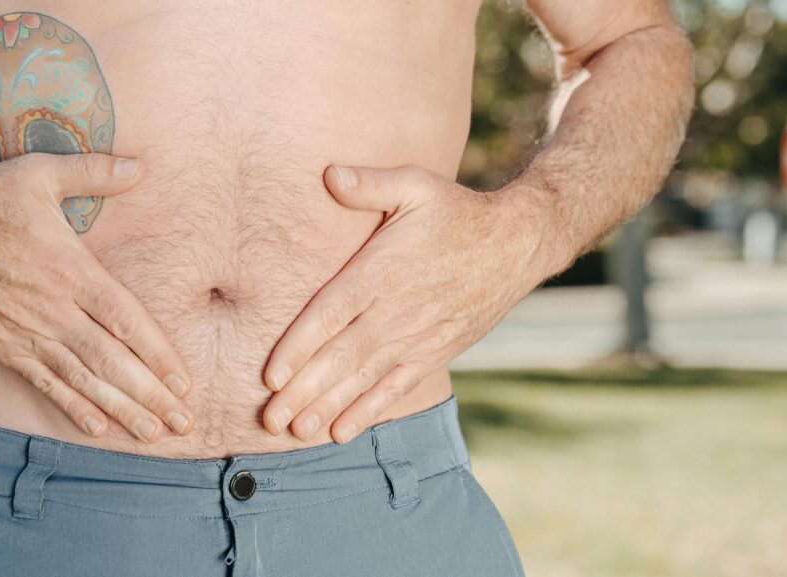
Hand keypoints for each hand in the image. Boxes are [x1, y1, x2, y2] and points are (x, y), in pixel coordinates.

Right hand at [0, 152, 194, 442]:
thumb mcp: (42, 173)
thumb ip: (94, 172)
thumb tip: (139, 165)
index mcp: (71, 271)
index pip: (126, 322)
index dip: (158, 355)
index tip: (184, 383)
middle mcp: (54, 309)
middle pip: (112, 362)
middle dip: (150, 396)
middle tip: (183, 423)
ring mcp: (28, 332)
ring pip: (82, 379)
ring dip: (120, 410)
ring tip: (152, 434)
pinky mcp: (4, 346)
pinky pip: (43, 382)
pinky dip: (72, 406)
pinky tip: (97, 428)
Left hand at [262, 164, 547, 443]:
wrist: (517, 243)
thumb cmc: (456, 211)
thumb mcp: (415, 185)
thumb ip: (371, 184)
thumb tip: (330, 174)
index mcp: (381, 271)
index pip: (330, 314)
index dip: (299, 347)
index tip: (271, 375)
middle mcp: (396, 310)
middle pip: (340, 357)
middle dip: (303, 391)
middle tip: (269, 420)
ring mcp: (417, 337)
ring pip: (364, 378)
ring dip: (327, 407)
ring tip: (295, 433)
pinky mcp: (435, 352)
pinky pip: (396, 388)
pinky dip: (368, 410)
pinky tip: (341, 431)